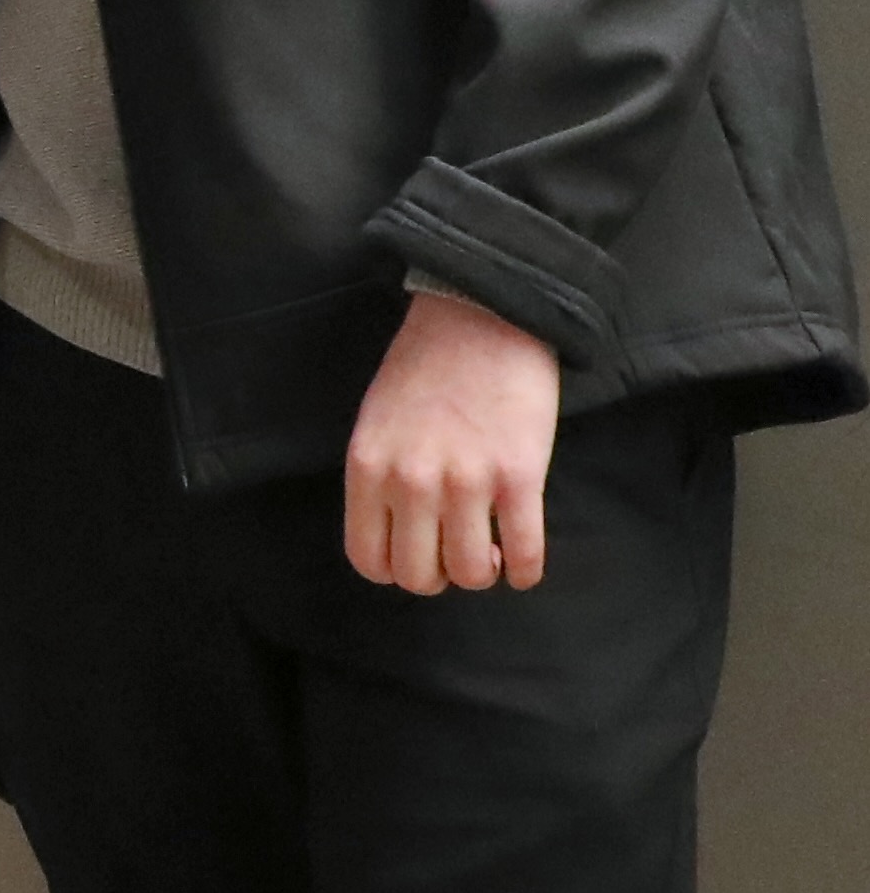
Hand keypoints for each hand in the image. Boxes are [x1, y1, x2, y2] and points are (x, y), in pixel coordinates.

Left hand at [342, 287, 560, 595]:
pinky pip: (524, 552)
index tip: (416, 555)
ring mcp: (466, 481)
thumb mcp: (375, 420)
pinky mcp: (519, 475)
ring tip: (489, 551)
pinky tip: (523, 566)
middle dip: (439, 577)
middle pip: (417, 576)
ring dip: (482, 573)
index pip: (366, 558)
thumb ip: (380, 475)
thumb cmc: (425, 365)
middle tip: (455, 554)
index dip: (394, 570)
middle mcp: (410, 481)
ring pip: (470, 572)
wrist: (480, 315)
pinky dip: (525, 571)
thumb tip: (397, 529)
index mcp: (367, 468)